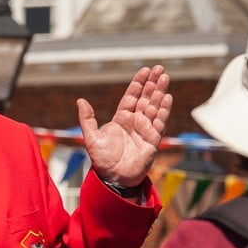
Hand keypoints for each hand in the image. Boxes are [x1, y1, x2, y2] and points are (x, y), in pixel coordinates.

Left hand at [79, 65, 171, 187]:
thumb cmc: (102, 160)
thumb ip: (87, 119)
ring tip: (165, 77)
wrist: (114, 178)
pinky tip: (167, 97)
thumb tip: (80, 100)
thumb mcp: (91, 138)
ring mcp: (145, 129)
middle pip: (145, 98)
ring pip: (154, 106)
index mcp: (121, 118)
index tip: (144, 70)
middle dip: (152, 83)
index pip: (131, 96)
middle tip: (159, 68)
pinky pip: (159, 122)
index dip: (138, 83)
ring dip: (160, 92)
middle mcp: (134, 122)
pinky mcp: (153, 139)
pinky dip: (163, 110)